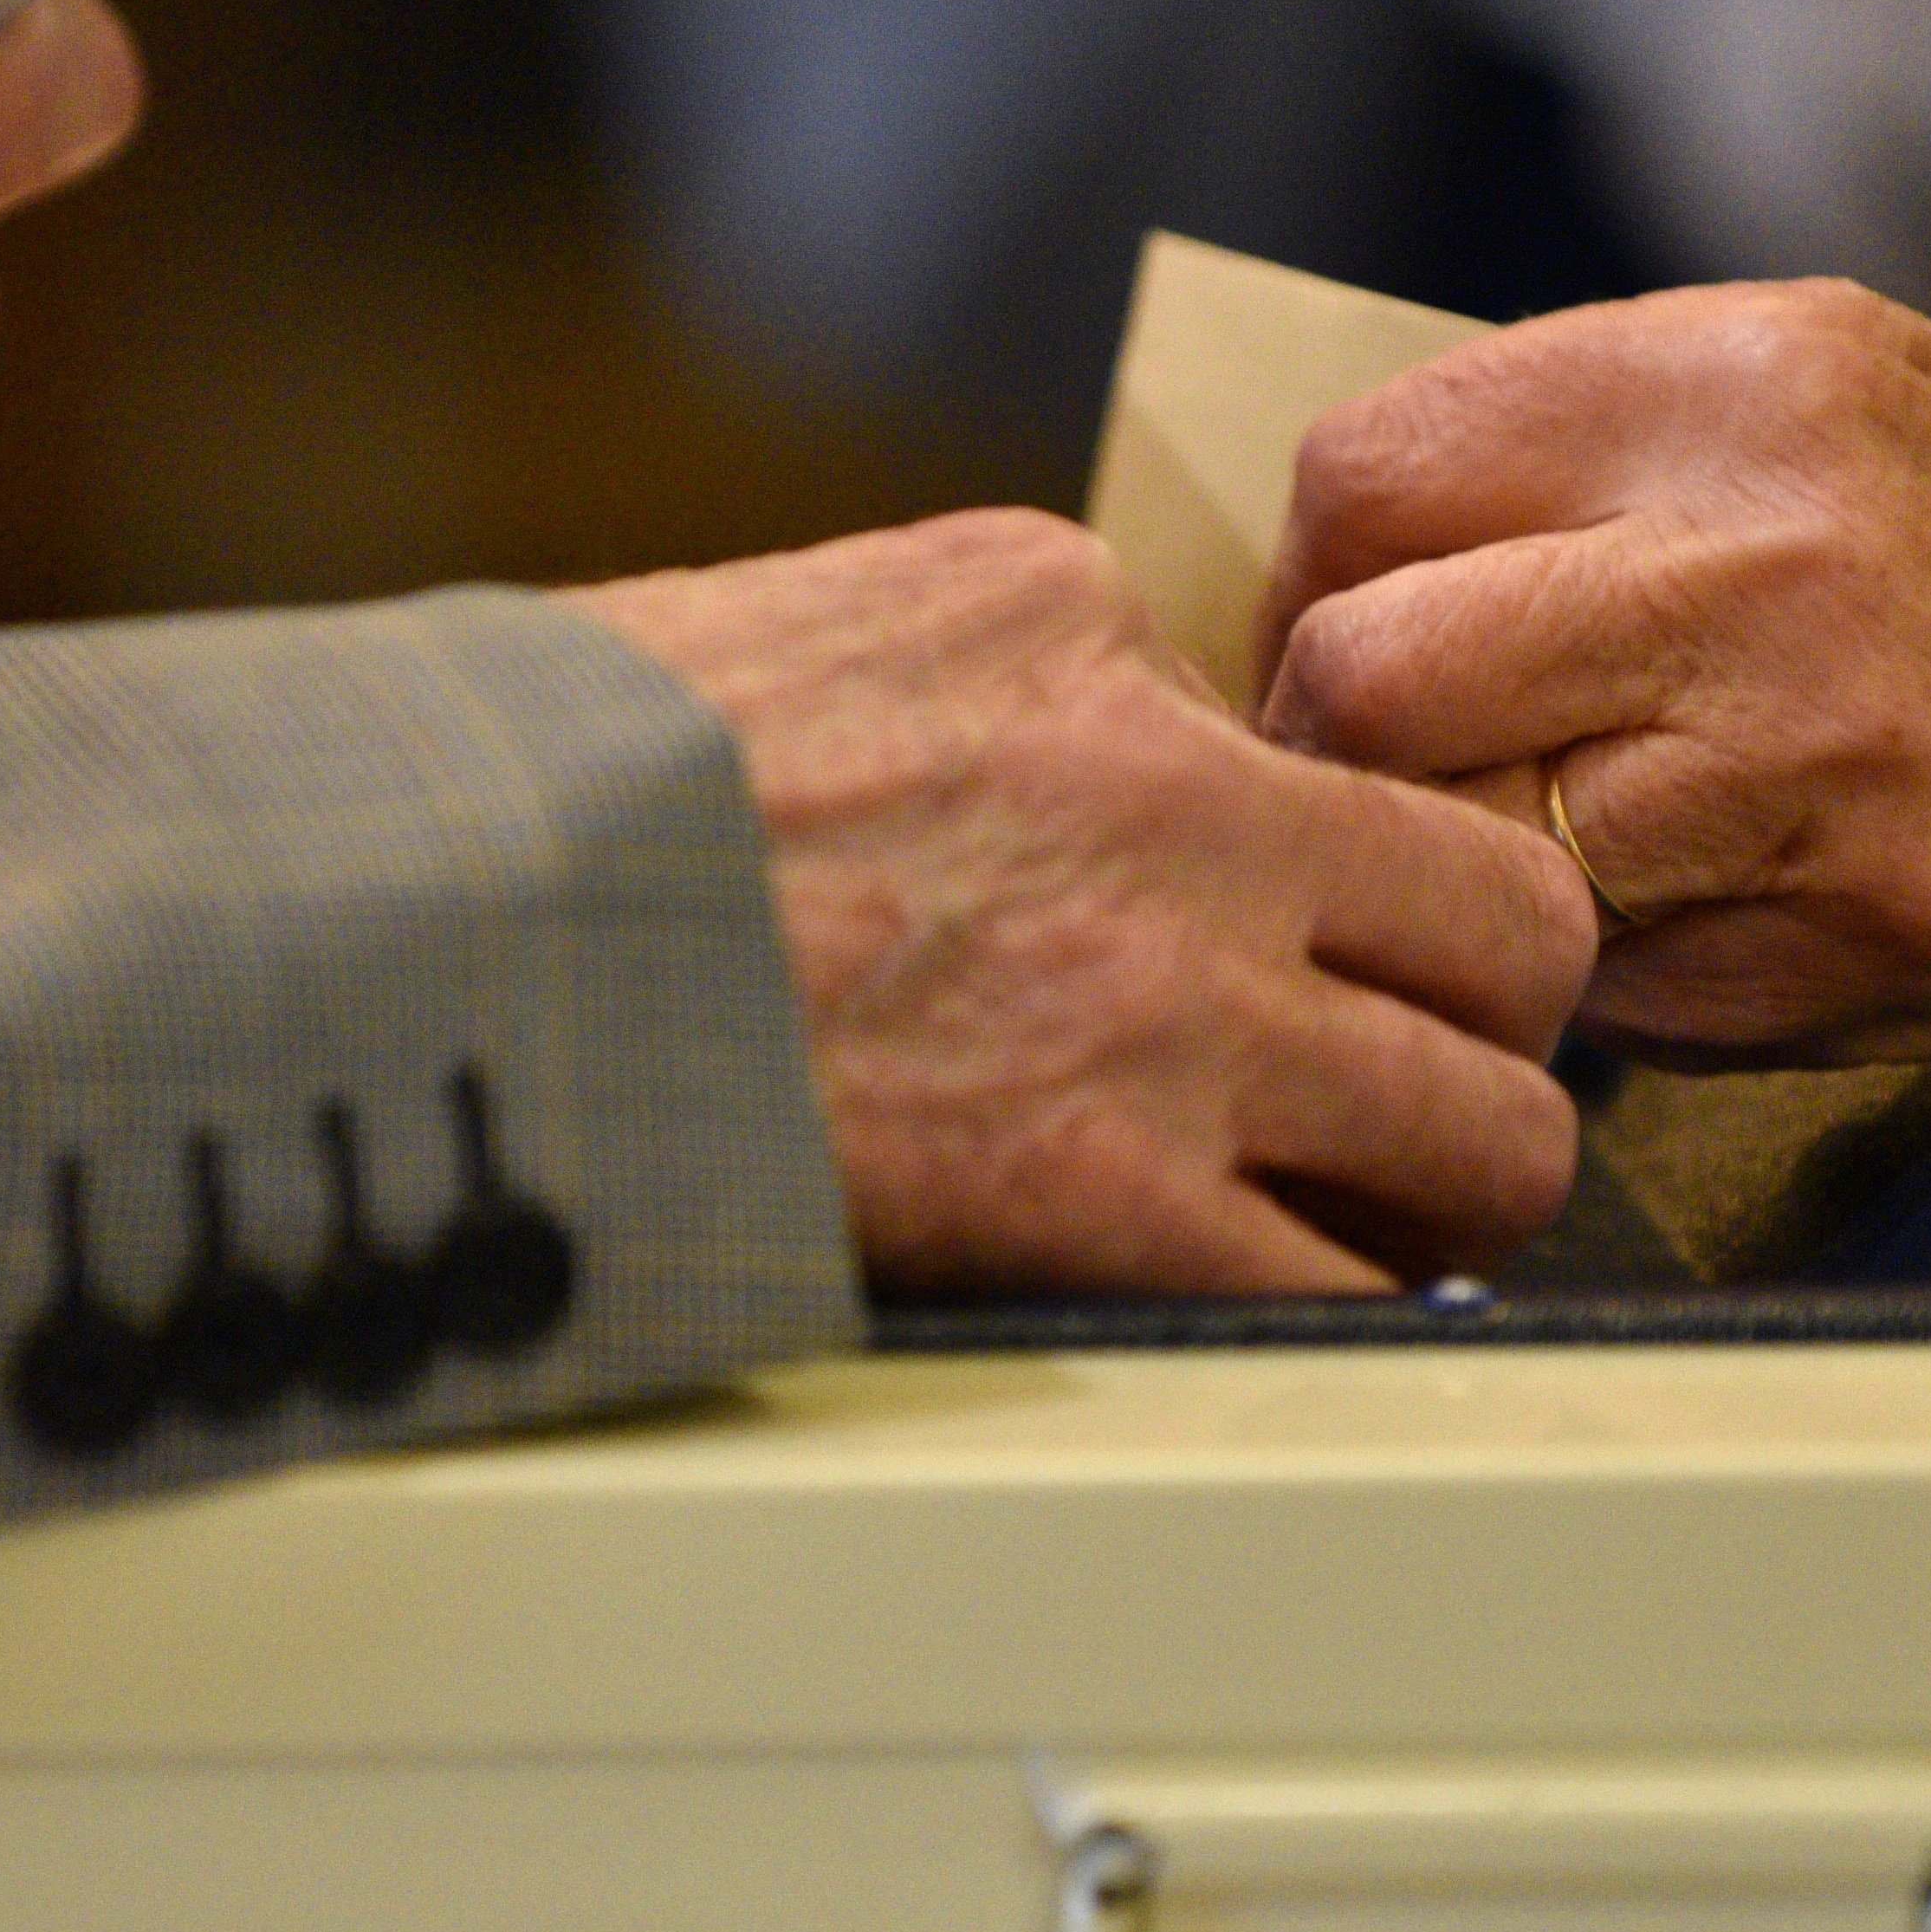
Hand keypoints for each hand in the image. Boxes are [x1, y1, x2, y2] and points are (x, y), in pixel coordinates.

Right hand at [571, 510, 1593, 1294]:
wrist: (414, 920)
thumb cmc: (541, 788)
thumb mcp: (799, 621)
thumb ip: (980, 674)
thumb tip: (1053, 759)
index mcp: (1073, 618)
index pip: (1325, 727)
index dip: (1329, 846)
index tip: (1294, 917)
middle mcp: (1168, 794)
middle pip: (1516, 916)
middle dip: (1492, 1007)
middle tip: (1423, 1060)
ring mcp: (1160, 1000)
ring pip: (1493, 1125)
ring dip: (1449, 1180)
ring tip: (1375, 1209)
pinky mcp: (1099, 1192)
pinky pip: (1341, 1290)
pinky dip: (1326, 1313)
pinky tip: (1258, 1299)